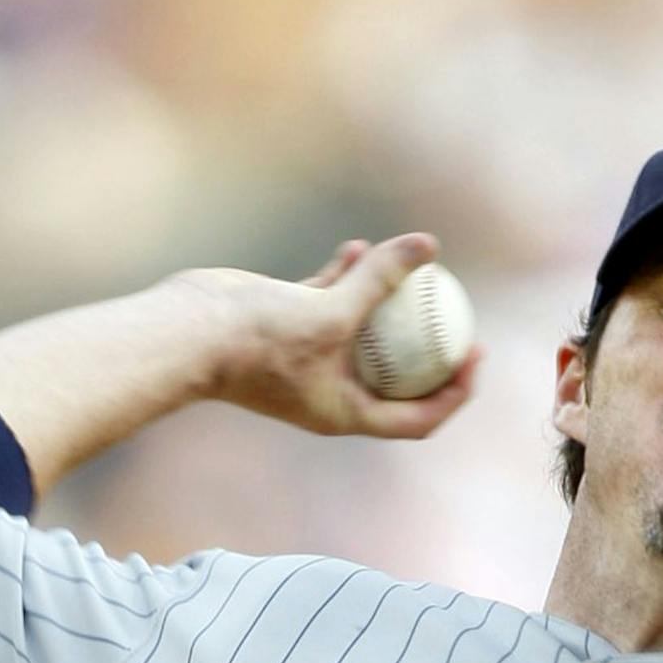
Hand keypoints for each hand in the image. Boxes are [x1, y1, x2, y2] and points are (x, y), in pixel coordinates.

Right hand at [174, 234, 482, 440]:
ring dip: (388, 307)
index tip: (474, 354)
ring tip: (416, 275)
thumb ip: (380, 279)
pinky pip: (329, 303)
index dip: (454, 392)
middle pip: (398, 379)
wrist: (188, 332)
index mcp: (346, 413)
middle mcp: (330, 392)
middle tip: (459, 318)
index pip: (418, 418)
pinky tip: (360, 246)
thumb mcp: (331, 311)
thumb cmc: (259, 339)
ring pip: (363, 335)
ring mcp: (309, 360)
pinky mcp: (288, 327)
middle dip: (431, 351)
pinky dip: (346, 278)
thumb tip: (429, 245)